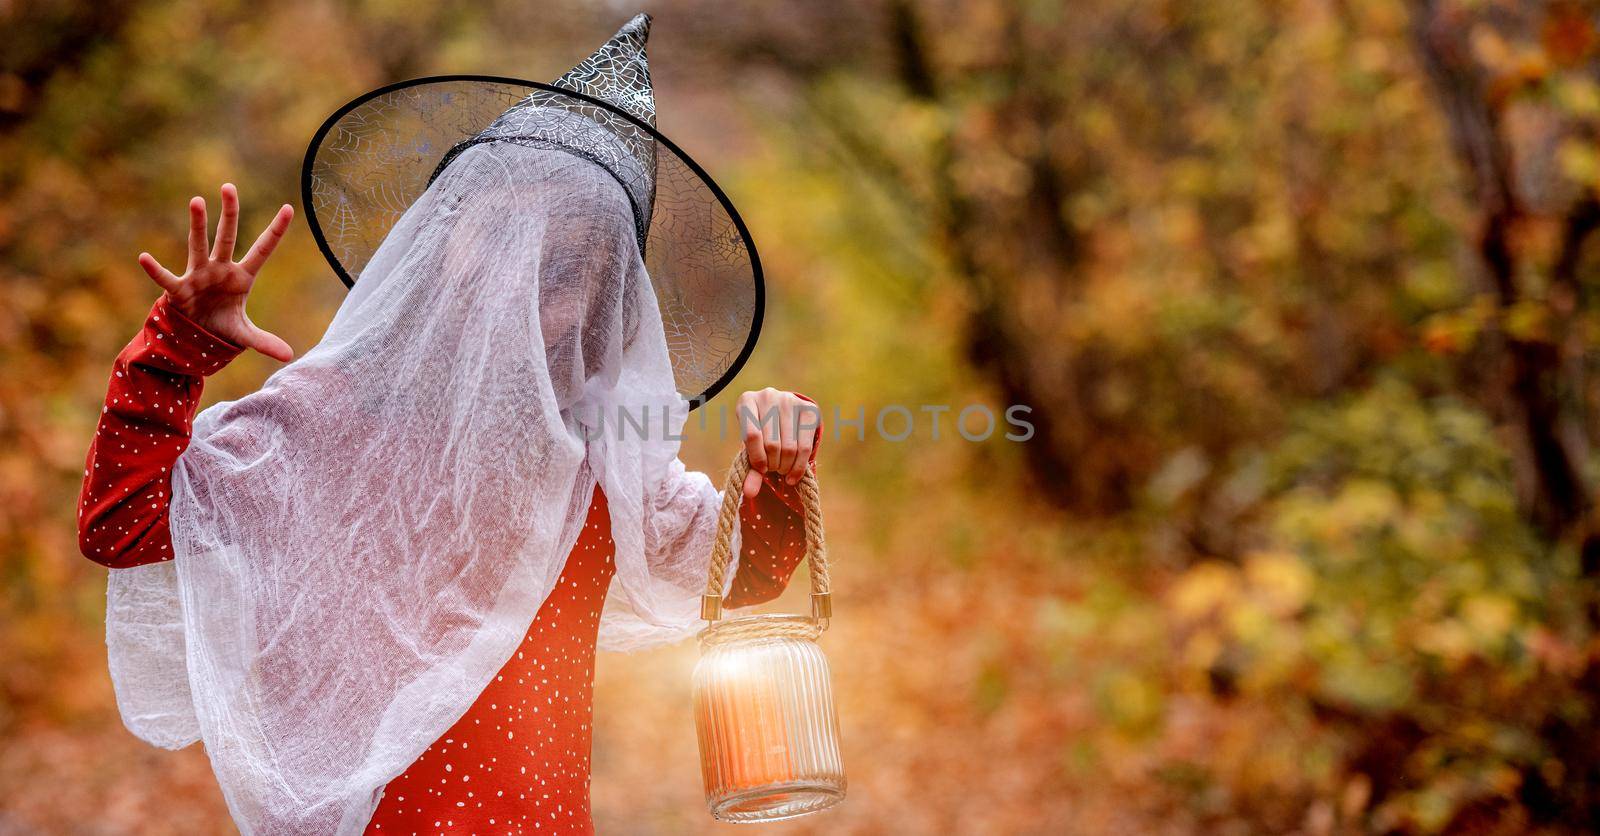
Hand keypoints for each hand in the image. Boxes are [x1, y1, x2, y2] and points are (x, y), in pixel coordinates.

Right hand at [138, 183, 294, 361]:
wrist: (193, 338)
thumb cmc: (220, 327)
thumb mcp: (244, 335)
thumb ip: (265, 342)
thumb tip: (289, 356)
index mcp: (242, 277)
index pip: (262, 250)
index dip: (275, 231)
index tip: (289, 208)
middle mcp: (220, 270)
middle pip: (227, 237)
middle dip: (229, 213)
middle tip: (229, 187)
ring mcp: (199, 276)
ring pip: (198, 245)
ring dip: (198, 225)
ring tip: (197, 201)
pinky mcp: (179, 290)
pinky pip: (166, 278)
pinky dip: (155, 270)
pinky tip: (144, 258)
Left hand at [736, 388, 820, 499]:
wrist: (782, 415)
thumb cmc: (761, 433)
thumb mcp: (751, 447)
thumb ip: (750, 469)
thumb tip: (749, 493)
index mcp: (747, 401)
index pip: (752, 436)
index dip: (757, 459)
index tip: (761, 469)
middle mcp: (768, 396)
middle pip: (772, 444)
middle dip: (773, 464)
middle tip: (773, 470)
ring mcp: (790, 400)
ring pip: (790, 446)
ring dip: (786, 466)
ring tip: (782, 471)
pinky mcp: (809, 409)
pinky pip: (805, 446)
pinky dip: (799, 467)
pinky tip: (793, 475)